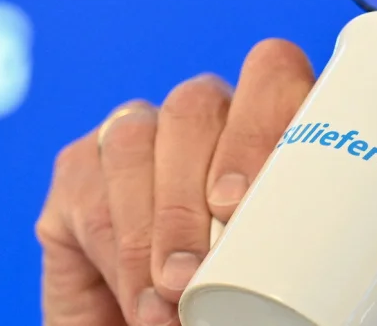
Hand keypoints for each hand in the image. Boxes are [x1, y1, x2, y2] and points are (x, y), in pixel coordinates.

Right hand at [36, 39, 314, 325]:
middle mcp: (206, 118)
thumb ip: (290, 234)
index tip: (243, 202)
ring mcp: (139, 136)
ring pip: (137, 137)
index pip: (272, 73)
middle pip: (196, 103)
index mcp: (270, 124)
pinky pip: (88, 183)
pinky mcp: (81, 169)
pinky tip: (140, 296)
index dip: (260, 121)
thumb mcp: (281, 268)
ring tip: (172, 293)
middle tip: (200, 267)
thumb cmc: (242, 306)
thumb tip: (295, 250)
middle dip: (192, 191)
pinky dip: (117, 248)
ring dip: (154, 226)